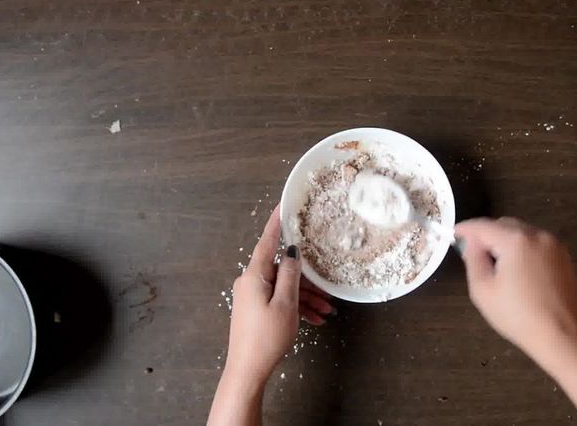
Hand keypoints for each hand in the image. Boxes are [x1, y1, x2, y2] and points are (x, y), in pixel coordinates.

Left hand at [225, 206, 332, 382]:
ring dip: (306, 298)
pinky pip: (279, 300)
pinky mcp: (255, 309)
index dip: (277, 223)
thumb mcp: (285, 304)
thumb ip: (291, 275)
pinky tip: (315, 320)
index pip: (268, 242)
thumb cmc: (266, 338)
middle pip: (283, 269)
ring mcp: (252, 296)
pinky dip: (296, 307)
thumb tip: (293, 252)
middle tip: (328, 292)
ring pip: (284, 287)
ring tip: (327, 312)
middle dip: (307, 280)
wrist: (247, 371)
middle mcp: (250, 282)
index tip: (283, 205)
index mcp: (254, 276)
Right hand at [454, 217, 576, 358]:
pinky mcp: (563, 256)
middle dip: (487, 235)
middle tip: (474, 254)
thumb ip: (473, 259)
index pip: (483, 226)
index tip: (453, 233)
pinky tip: (517, 270)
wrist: (561, 335)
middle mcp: (537, 235)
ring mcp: (553, 245)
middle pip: (504, 225)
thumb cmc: (516, 315)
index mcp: (515, 240)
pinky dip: (522, 249)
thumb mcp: (483, 289)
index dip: (465, 229)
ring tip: (496, 265)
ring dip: (505, 241)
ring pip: (521, 233)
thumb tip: (472, 243)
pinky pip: (535, 243)